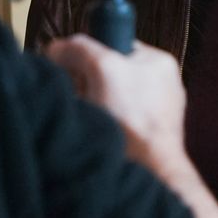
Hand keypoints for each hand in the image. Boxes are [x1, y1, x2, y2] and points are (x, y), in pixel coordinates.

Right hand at [45, 35, 217, 217]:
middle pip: (107, 73)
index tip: (77, 68)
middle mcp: (160, 86)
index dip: (91, 55)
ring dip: (91, 106)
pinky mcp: (142, 137)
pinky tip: (97, 132)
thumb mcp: (102, 68)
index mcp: (159, 62)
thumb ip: (78, 48)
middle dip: (87, 83)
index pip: (114, 44)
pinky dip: (100, 125)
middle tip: (82, 95)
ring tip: (91, 117)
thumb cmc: (134, 120)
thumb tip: (57, 49)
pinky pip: (112, 122)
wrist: (148, 172)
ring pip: (107, 99)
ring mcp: (153, 113)